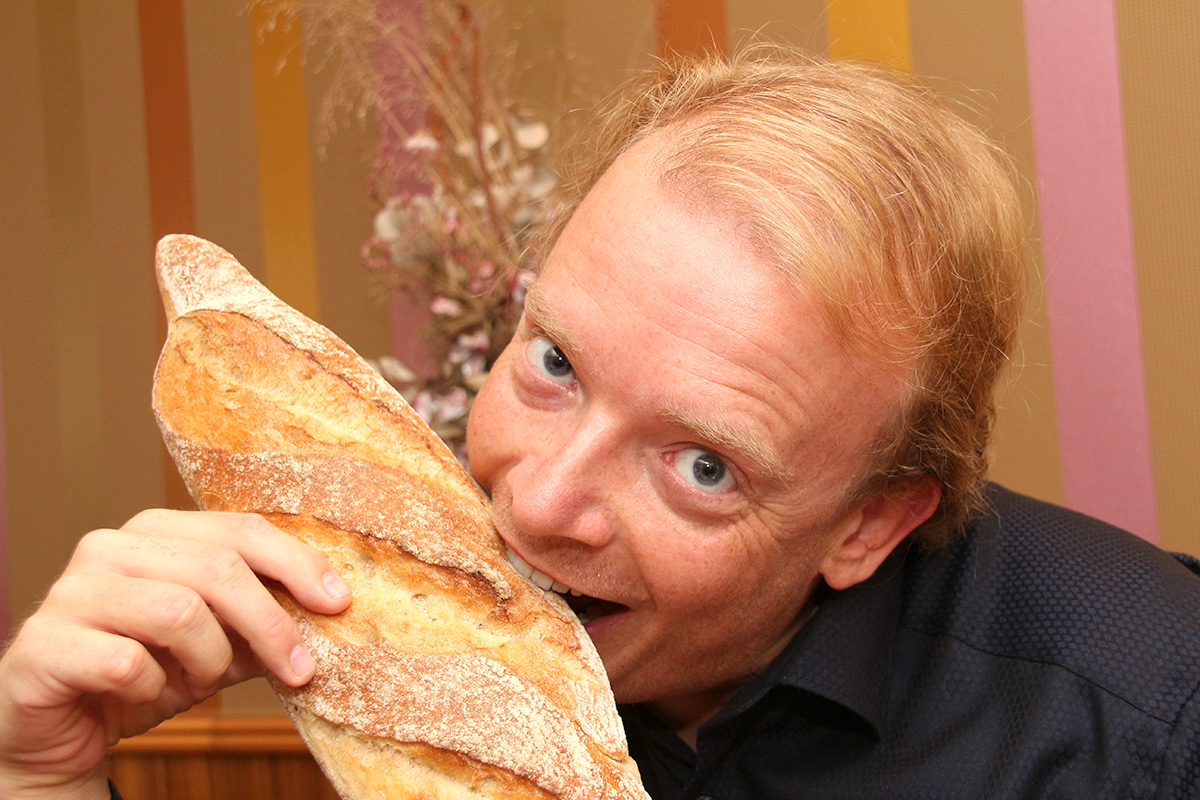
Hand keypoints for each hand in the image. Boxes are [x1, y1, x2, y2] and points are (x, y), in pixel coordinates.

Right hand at [0, 509, 351, 799]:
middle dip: (270, 624)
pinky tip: (145, 695)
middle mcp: (108, 548)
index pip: (240, 530)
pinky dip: (154, 689)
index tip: (339, 604)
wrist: (62, 729)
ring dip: (208, 661)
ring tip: (200, 682)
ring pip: (178, 612)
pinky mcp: (42, 644)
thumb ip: (263, 620)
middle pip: (217, 569)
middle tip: (299, 669)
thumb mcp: (219, 644)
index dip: (297, 564)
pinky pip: (126, 663)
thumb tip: (332, 607)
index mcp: (154, 532)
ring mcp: (70, 593)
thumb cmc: (146, 674)